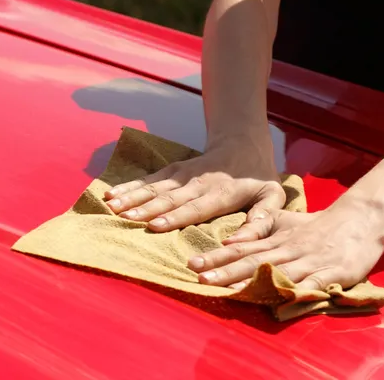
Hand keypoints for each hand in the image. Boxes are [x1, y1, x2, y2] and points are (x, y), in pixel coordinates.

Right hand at [105, 137, 283, 231]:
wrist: (244, 141)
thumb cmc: (258, 177)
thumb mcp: (272, 197)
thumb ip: (261, 219)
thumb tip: (238, 242)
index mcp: (221, 192)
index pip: (195, 207)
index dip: (175, 216)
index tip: (154, 225)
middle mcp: (197, 182)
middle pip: (168, 197)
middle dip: (145, 207)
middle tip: (124, 217)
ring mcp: (182, 174)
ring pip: (154, 186)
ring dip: (132, 195)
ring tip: (111, 204)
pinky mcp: (172, 171)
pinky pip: (149, 179)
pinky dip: (129, 186)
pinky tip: (111, 193)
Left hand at [188, 197, 383, 290]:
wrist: (357, 221)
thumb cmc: (312, 226)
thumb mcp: (282, 221)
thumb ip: (256, 231)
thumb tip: (228, 241)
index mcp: (273, 240)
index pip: (240, 249)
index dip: (216, 257)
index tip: (193, 264)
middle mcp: (286, 251)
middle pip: (252, 262)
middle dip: (225, 271)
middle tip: (200, 277)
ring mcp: (308, 263)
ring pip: (276, 274)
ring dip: (252, 282)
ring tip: (228, 291)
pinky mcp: (331, 273)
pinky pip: (313, 285)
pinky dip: (298, 291)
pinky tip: (282, 301)